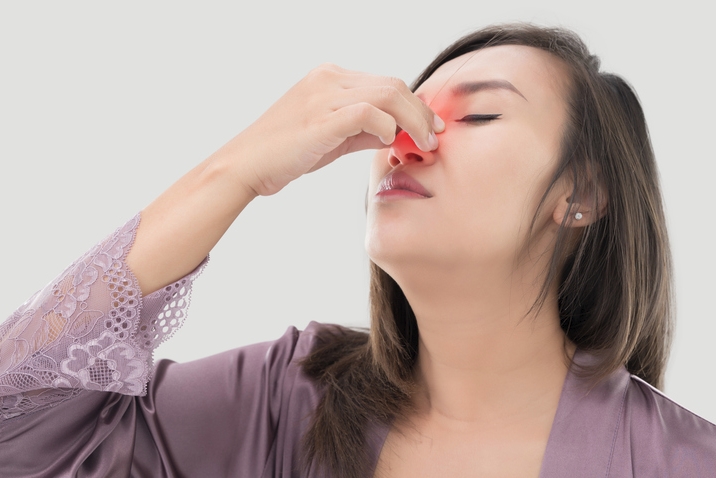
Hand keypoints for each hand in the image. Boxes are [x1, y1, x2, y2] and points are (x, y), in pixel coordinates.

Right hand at [222, 63, 443, 196]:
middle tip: (434, 137)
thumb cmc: (286, 153)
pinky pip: (368, 112)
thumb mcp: (331, 136)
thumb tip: (396, 134)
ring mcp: (324, 95)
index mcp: (330, 77)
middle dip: (421, 112)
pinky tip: (389, 142)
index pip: (387, 83)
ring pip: (387, 94)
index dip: (415, 105)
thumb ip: (363, 130)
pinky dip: (387, 126)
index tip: (430, 127)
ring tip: (423, 143)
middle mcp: (328, 78)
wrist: (246, 165)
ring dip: (413, 120)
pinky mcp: (320, 118)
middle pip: (393, 85)